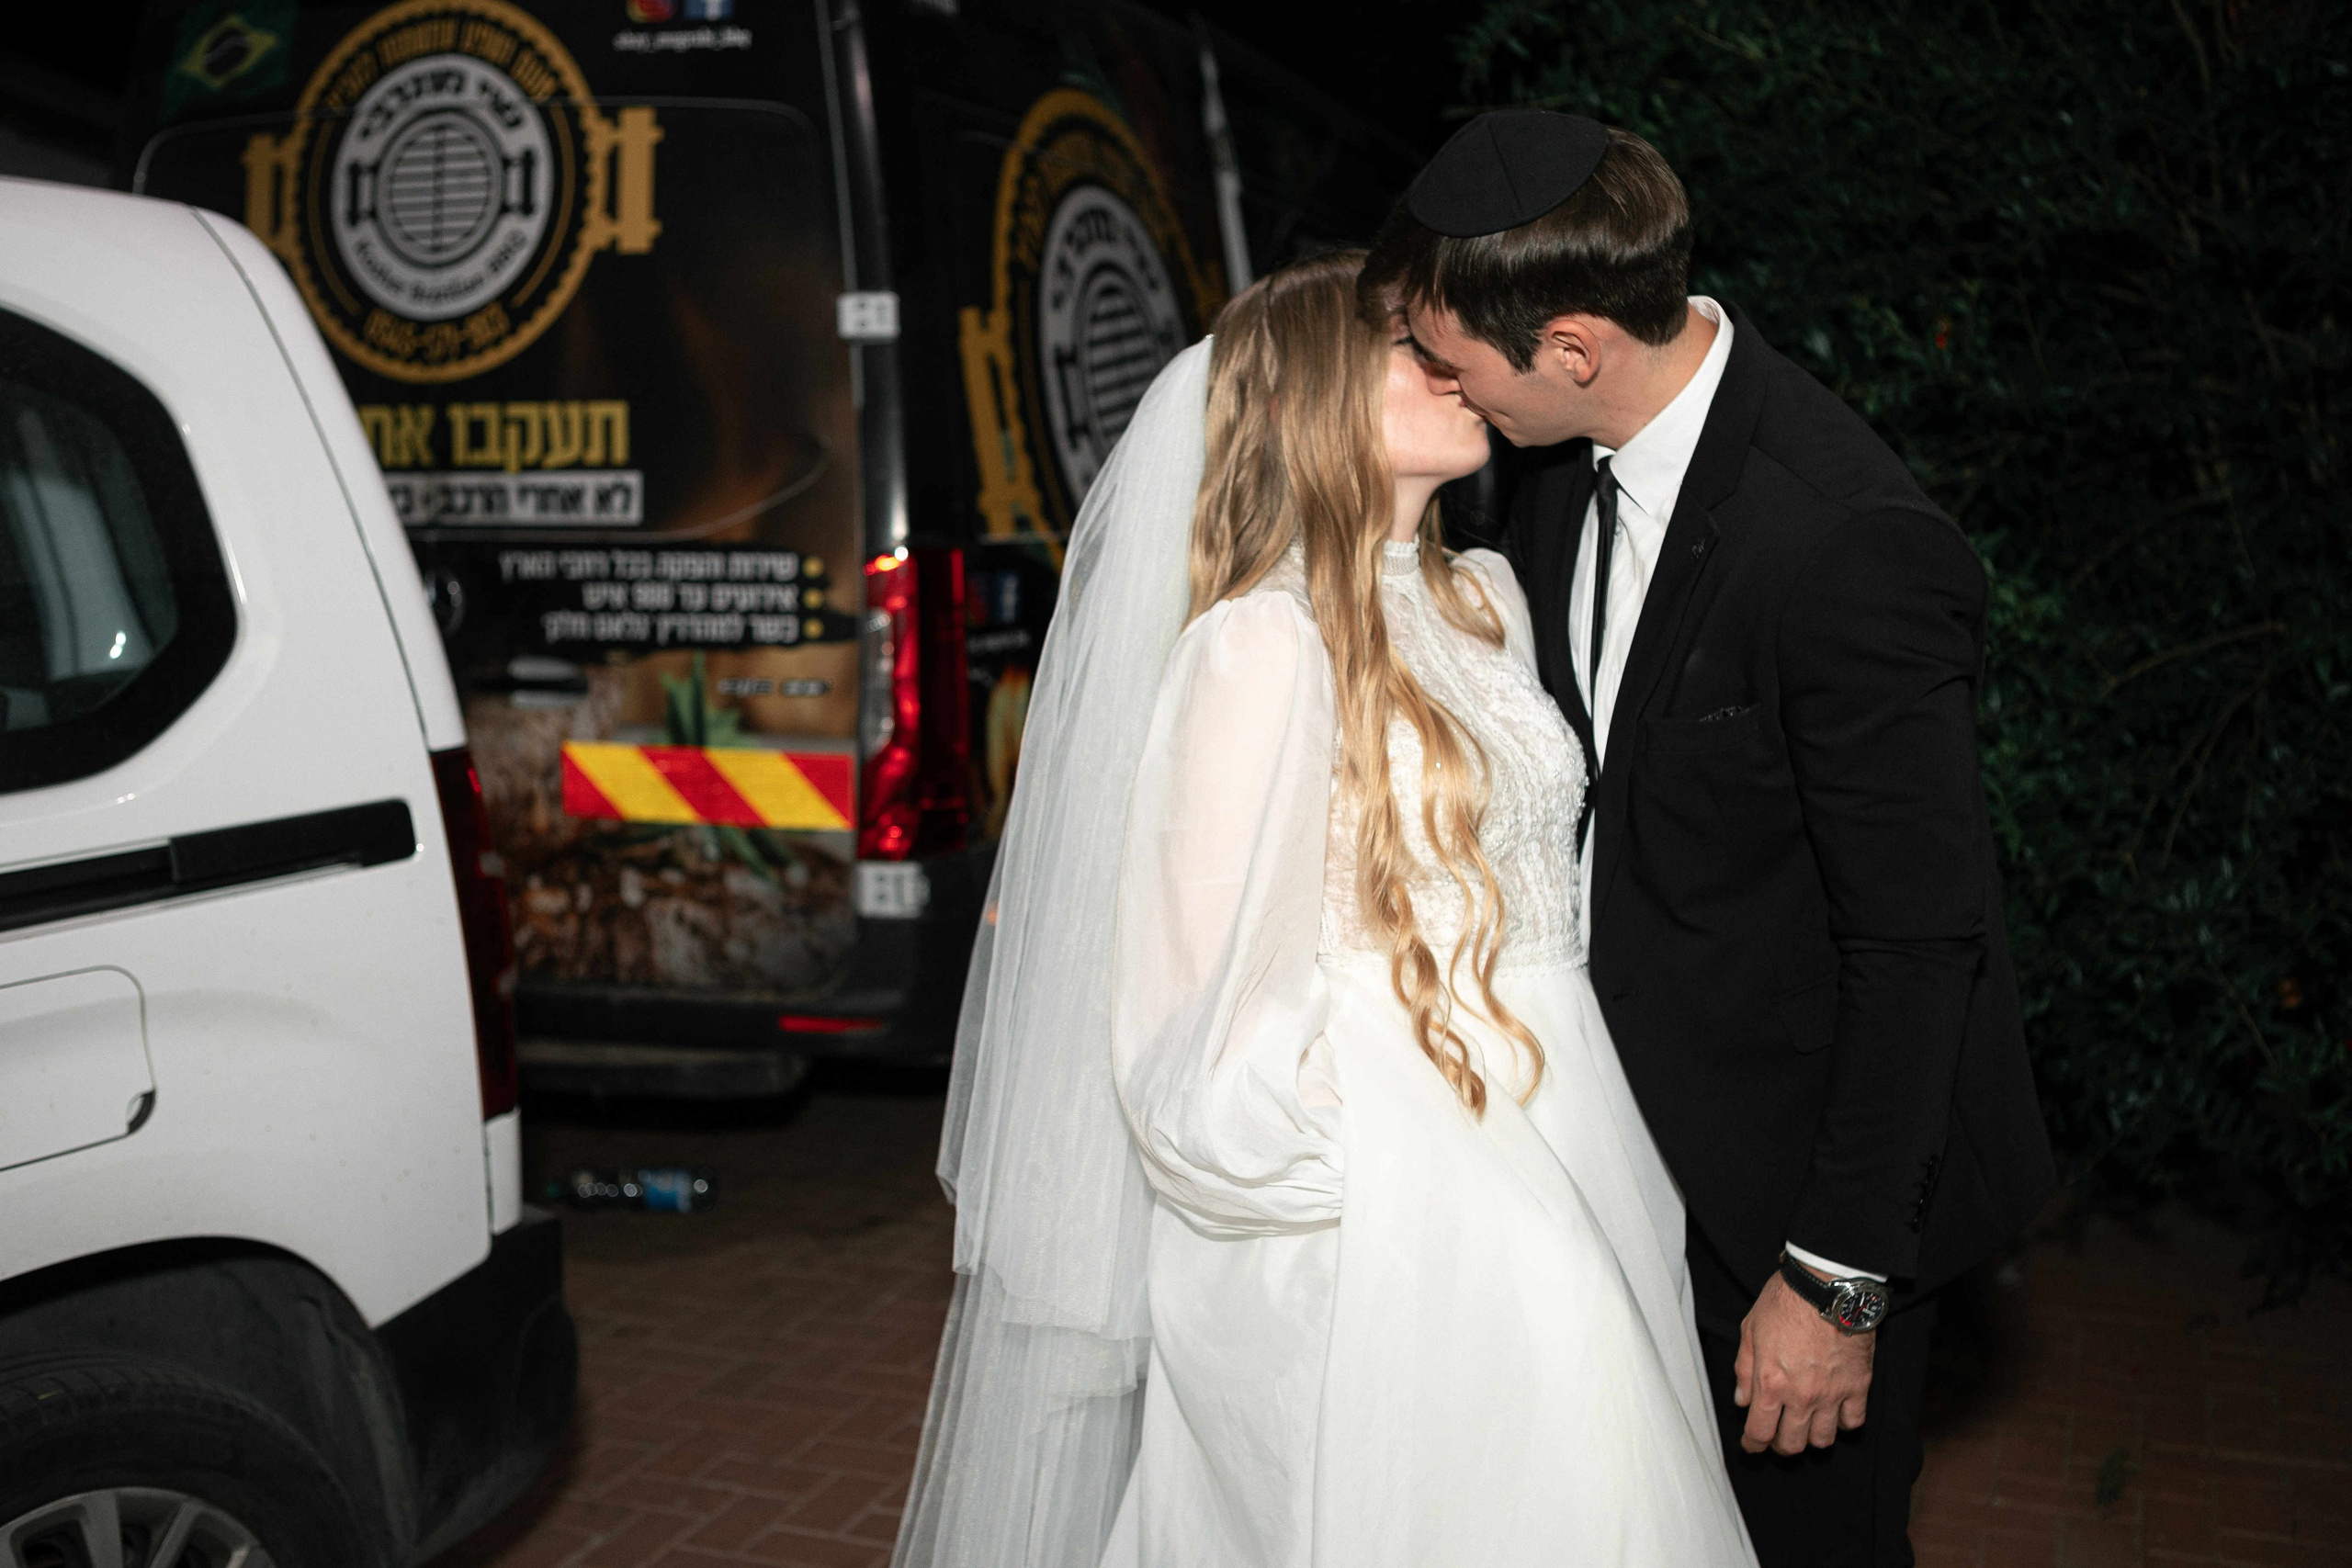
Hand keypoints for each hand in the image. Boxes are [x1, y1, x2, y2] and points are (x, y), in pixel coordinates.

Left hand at [1732, 1265, 1874, 1454]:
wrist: (1827, 1287)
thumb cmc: (1785, 1302)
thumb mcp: (1750, 1329)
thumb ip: (1744, 1369)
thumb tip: (1742, 1399)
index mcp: (1770, 1383)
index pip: (1759, 1432)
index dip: (1753, 1445)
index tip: (1752, 1446)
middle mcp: (1801, 1396)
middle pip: (1792, 1444)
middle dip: (1781, 1446)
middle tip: (1778, 1436)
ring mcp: (1832, 1394)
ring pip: (1823, 1439)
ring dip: (1812, 1438)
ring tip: (1807, 1425)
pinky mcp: (1858, 1386)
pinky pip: (1853, 1422)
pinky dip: (1843, 1423)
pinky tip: (1835, 1413)